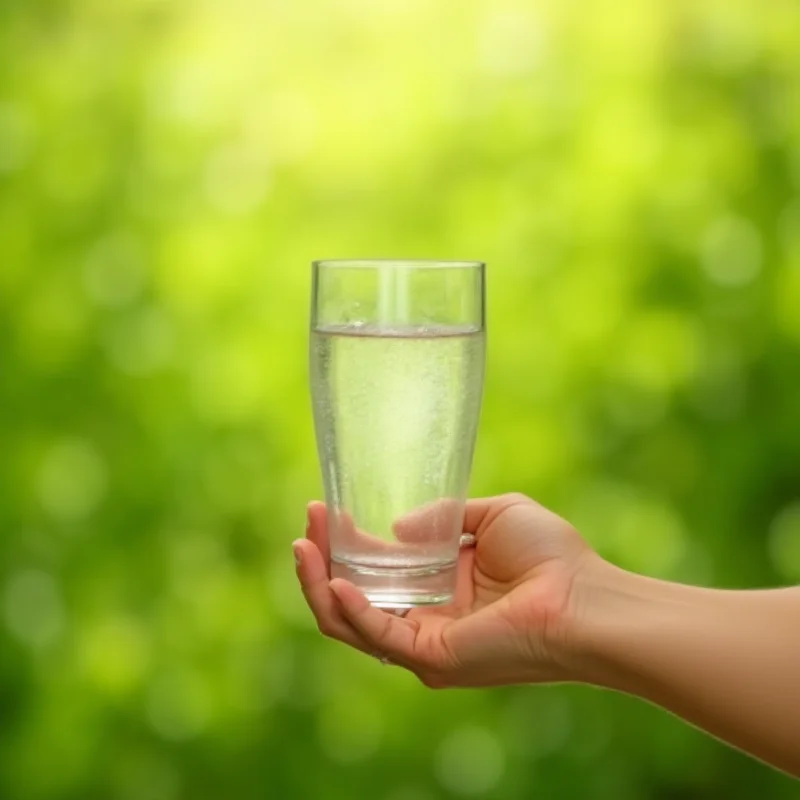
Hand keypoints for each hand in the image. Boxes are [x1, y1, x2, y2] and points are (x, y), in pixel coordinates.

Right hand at [293, 493, 596, 687]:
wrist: (584, 596)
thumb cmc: (551, 556)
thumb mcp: (493, 515)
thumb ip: (443, 516)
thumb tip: (395, 527)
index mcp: (439, 586)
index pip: (376, 569)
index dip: (344, 543)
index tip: (322, 510)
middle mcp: (426, 617)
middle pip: (353, 597)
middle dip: (322, 562)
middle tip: (306, 524)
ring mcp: (425, 641)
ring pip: (352, 623)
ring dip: (321, 585)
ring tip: (302, 545)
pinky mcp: (432, 657)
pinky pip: (378, 636)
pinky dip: (352, 610)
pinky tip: (337, 581)